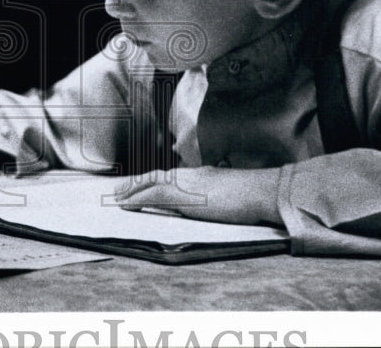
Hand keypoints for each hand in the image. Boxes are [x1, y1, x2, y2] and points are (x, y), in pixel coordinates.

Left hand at [113, 166, 283, 225]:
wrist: (263, 191)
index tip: (138, 185)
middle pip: (155, 176)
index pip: (169, 175)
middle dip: (135, 183)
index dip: (151, 180)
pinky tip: (127, 204)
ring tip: (116, 198)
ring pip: (150, 183)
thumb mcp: (228, 193)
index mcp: (200, 176)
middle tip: (119, 191)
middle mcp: (190, 175)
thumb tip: (209, 201)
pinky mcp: (186, 196)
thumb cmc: (252, 195)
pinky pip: (154, 196)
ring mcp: (187, 184)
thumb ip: (214, 195)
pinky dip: (137, 199)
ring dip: (131, 190)